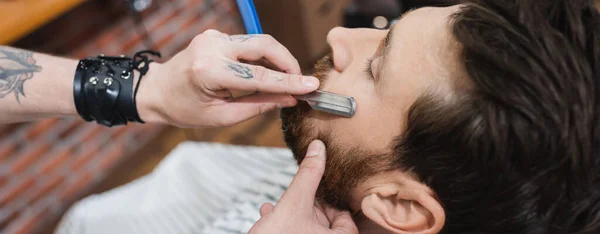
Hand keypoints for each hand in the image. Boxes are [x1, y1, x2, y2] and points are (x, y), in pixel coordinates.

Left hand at [137, 29, 319, 127]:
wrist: (156, 91)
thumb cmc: (184, 109)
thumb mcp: (221, 116)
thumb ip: (258, 106)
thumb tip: (289, 100)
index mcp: (209, 71)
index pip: (259, 76)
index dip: (289, 82)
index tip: (311, 86)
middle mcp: (212, 47)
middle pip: (264, 45)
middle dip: (288, 62)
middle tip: (301, 82)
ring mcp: (213, 37)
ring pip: (258, 42)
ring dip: (277, 60)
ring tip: (286, 81)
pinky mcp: (215, 36)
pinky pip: (247, 44)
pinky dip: (262, 58)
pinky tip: (265, 73)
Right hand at [248, 140, 358, 233]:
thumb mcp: (294, 202)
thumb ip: (308, 175)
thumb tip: (319, 147)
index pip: (343, 216)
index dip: (325, 200)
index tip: (310, 192)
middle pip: (325, 224)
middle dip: (306, 208)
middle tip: (293, 199)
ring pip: (308, 231)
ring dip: (293, 216)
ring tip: (276, 207)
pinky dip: (286, 227)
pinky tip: (269, 217)